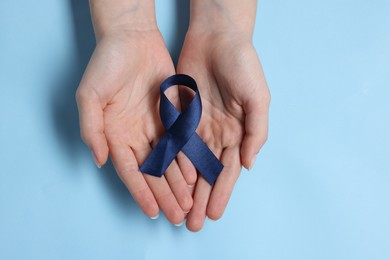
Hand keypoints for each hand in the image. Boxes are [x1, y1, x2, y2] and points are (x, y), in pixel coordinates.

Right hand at [76, 27, 194, 223]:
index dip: (141, 192)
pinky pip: (180, 141)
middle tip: (177, 215)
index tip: (153, 211)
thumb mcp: (90, 95)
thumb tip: (100, 160)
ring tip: (189, 203)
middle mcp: (135, 135)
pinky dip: (187, 158)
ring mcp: (154, 127)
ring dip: (178, 183)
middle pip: (152, 171)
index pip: (129, 170)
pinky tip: (195, 174)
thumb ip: (92, 129)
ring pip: (168, 161)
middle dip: (164, 194)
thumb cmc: (106, 64)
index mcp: (115, 134)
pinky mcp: (171, 116)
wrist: (132, 38)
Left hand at [177, 29, 269, 230]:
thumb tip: (249, 164)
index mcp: (238, 132)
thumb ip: (256, 132)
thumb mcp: (258, 98)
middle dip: (201, 198)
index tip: (213, 213)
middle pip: (207, 173)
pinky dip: (171, 163)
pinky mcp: (181, 115)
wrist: (217, 37)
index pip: (228, 170)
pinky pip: (175, 143)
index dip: (221, 193)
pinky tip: (167, 180)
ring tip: (179, 209)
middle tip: (193, 222)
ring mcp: (198, 126)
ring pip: (189, 164)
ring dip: (185, 188)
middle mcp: (218, 133)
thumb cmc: (243, 64)